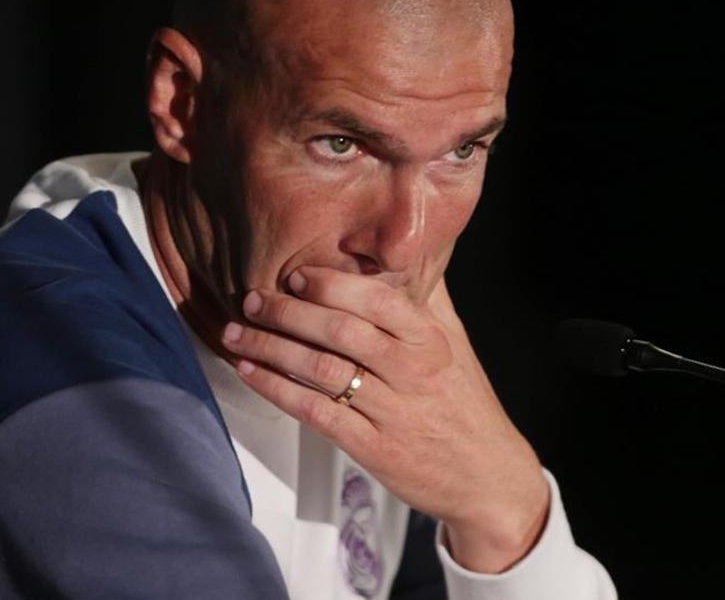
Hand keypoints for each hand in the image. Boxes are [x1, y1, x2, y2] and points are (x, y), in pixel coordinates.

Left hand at [220, 266, 549, 572]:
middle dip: (286, 312)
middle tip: (250, 299)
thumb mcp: (454, 343)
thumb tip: (403, 248)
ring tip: (235, 333)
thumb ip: (425, 297)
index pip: (376, 300)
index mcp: (430, 340)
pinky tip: (251, 372)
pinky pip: (315, 412)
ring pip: (321, 370)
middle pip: (340, 331)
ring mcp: (391, 412)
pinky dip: (276, 389)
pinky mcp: (372, 448)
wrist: (488, 476)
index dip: (331, 284)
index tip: (295, 275)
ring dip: (270, 348)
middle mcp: (412, 371)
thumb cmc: (463, 402)